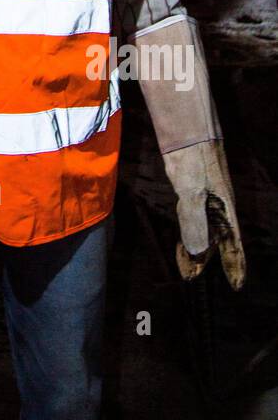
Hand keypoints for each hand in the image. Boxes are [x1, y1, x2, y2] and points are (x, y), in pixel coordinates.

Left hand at [162, 139, 245, 289]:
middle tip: (194, 278)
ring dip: (195, 250)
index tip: (237, 285)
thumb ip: (194, 221)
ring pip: (204, 232)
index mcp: (224, 211)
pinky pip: (193, 220)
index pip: (233, 245)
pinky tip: (182, 240)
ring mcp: (206, 201)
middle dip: (207, 261)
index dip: (236, 265)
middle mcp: (218, 209)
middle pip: (217, 242)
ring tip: (187, 267)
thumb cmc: (194, 161)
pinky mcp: (193, 192)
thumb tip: (198, 252)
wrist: (187, 134)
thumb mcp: (192, 193)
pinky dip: (188, 233)